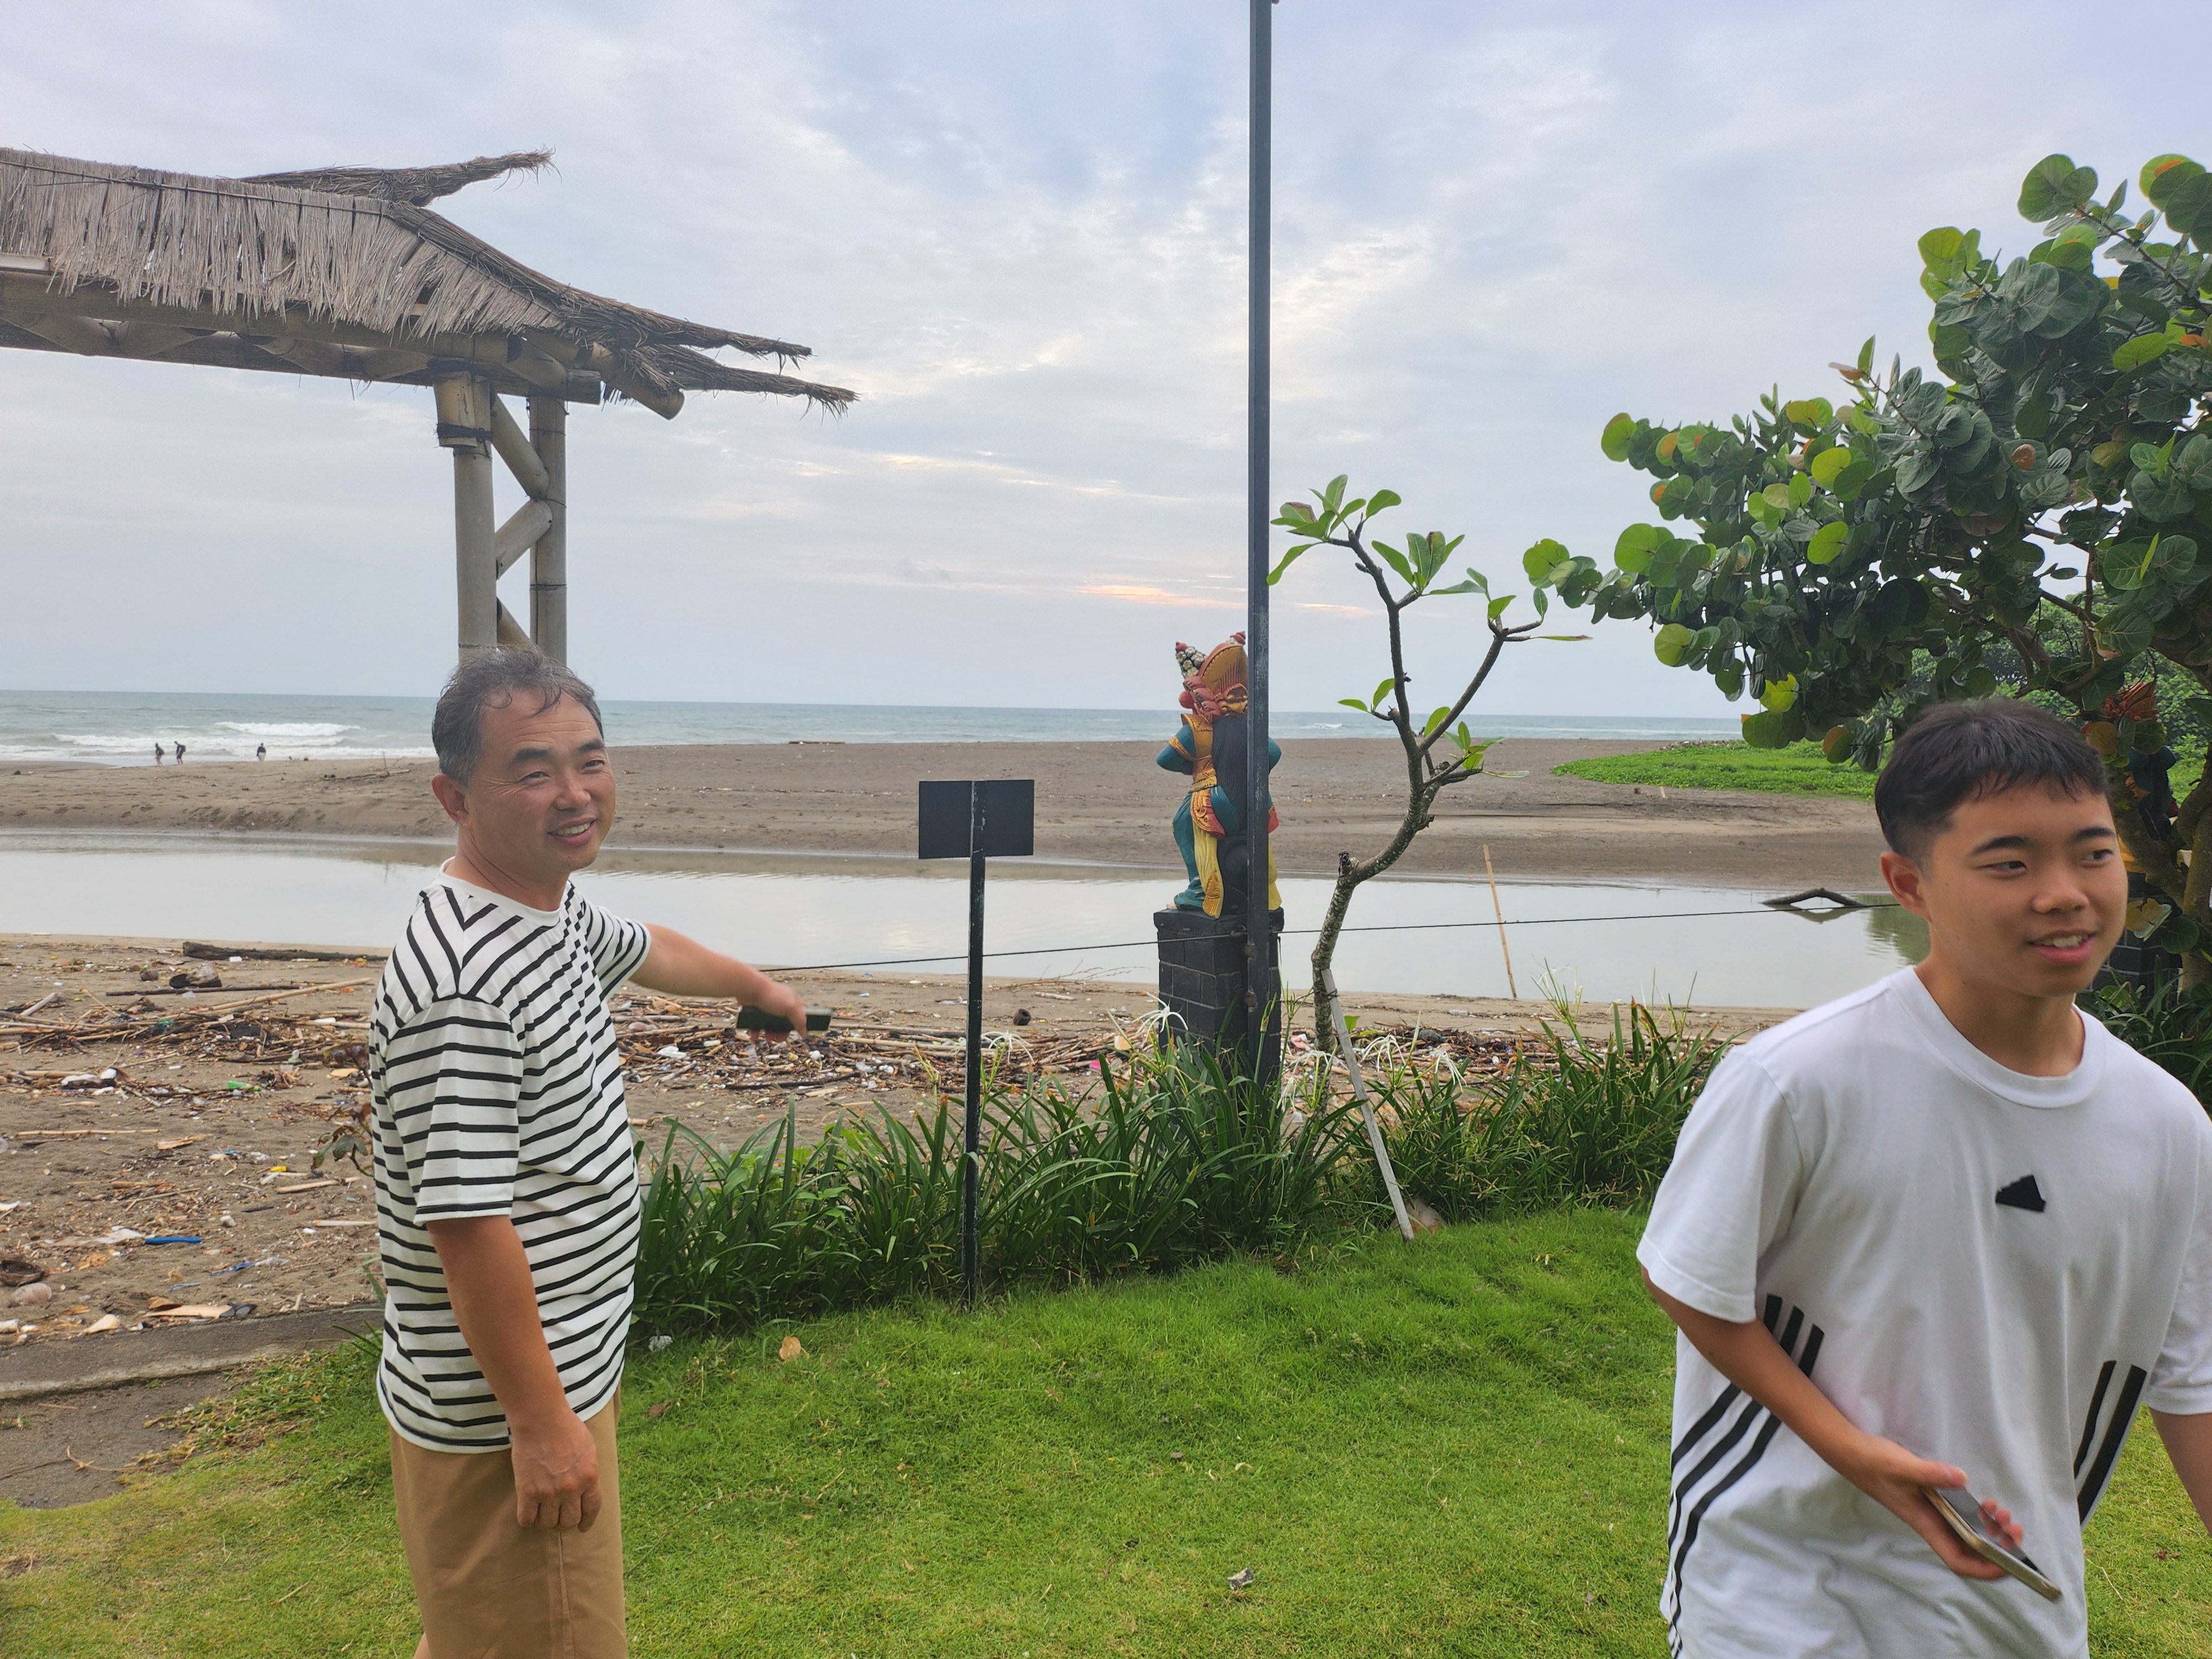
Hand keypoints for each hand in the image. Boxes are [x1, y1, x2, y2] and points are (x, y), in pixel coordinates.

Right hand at [509, 1406, 601, 1531]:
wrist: (541, 1419)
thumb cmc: (566, 1428)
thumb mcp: (589, 1448)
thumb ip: (589, 1470)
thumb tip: (587, 1486)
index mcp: (589, 1477)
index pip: (591, 1510)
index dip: (587, 1522)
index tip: (582, 1527)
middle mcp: (571, 1489)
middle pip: (569, 1521)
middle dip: (565, 1522)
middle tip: (558, 1517)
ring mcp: (549, 1492)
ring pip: (548, 1524)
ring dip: (546, 1521)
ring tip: (543, 1513)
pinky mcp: (527, 1492)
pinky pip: (526, 1519)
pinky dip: (527, 1519)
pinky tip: (528, 1510)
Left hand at [751, 978, 808, 1040]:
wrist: (748, 989)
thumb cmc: (770, 994)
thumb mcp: (790, 1007)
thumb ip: (799, 1019)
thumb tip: (804, 1031)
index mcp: (790, 1001)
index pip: (797, 1015)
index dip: (796, 1025)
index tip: (794, 1033)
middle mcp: (779, 1003)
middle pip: (783, 1022)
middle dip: (781, 1032)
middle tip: (778, 1038)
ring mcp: (765, 1007)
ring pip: (769, 1024)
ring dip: (768, 1033)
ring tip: (766, 1037)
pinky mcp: (754, 1010)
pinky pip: (756, 1023)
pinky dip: (755, 1031)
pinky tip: (755, 1034)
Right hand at [1838, 1434, 2018, 1578]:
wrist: (1854, 1454)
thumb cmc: (1875, 1464)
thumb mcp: (1903, 1467)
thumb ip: (1930, 1473)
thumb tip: (1961, 1478)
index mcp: (1927, 1525)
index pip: (1959, 1560)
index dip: (1986, 1569)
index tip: (2010, 1561)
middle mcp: (1933, 1525)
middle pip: (1971, 1552)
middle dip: (1997, 1546)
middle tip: (2012, 1525)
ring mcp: (1933, 1514)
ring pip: (1969, 1535)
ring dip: (1991, 1530)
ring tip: (2002, 1511)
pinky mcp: (1933, 1502)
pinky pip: (1963, 1518)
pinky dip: (1979, 1516)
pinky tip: (1985, 1502)